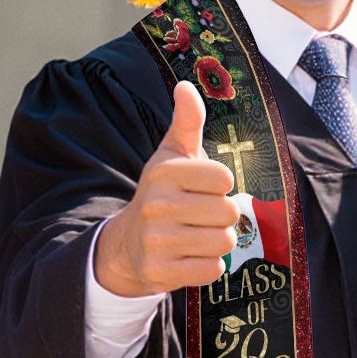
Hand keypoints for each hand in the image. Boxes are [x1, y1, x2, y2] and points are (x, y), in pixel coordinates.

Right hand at [92, 82, 240, 295]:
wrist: (128, 243)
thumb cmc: (162, 193)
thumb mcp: (172, 155)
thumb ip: (187, 121)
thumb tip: (186, 86)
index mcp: (165, 172)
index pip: (224, 178)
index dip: (220, 185)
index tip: (202, 188)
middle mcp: (157, 204)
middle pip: (228, 212)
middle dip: (222, 216)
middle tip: (202, 216)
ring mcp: (156, 240)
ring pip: (223, 242)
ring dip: (218, 242)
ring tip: (197, 235)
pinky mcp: (160, 271)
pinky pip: (212, 270)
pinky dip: (209, 266)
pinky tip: (190, 256)